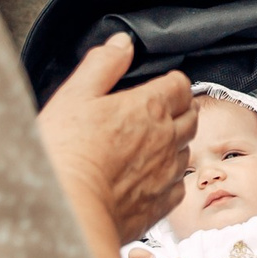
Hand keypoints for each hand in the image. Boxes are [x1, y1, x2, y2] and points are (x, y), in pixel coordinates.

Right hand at [38, 34, 196, 243]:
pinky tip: (149, 180)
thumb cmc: (65, 155)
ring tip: (152, 145)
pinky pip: (177, 187)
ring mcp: (167, 174)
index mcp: (148, 107)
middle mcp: (166, 139)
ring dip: (175, 144)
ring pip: (186, 151)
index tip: (160, 86)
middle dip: (180, 110)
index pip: (179, 85)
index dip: (171, 83)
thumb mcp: (74, 95)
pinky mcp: (161, 206)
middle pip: (190, 116)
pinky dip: (169, 179)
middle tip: (161, 111)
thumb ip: (102, 65)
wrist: (68, 214)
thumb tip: (122, 43)